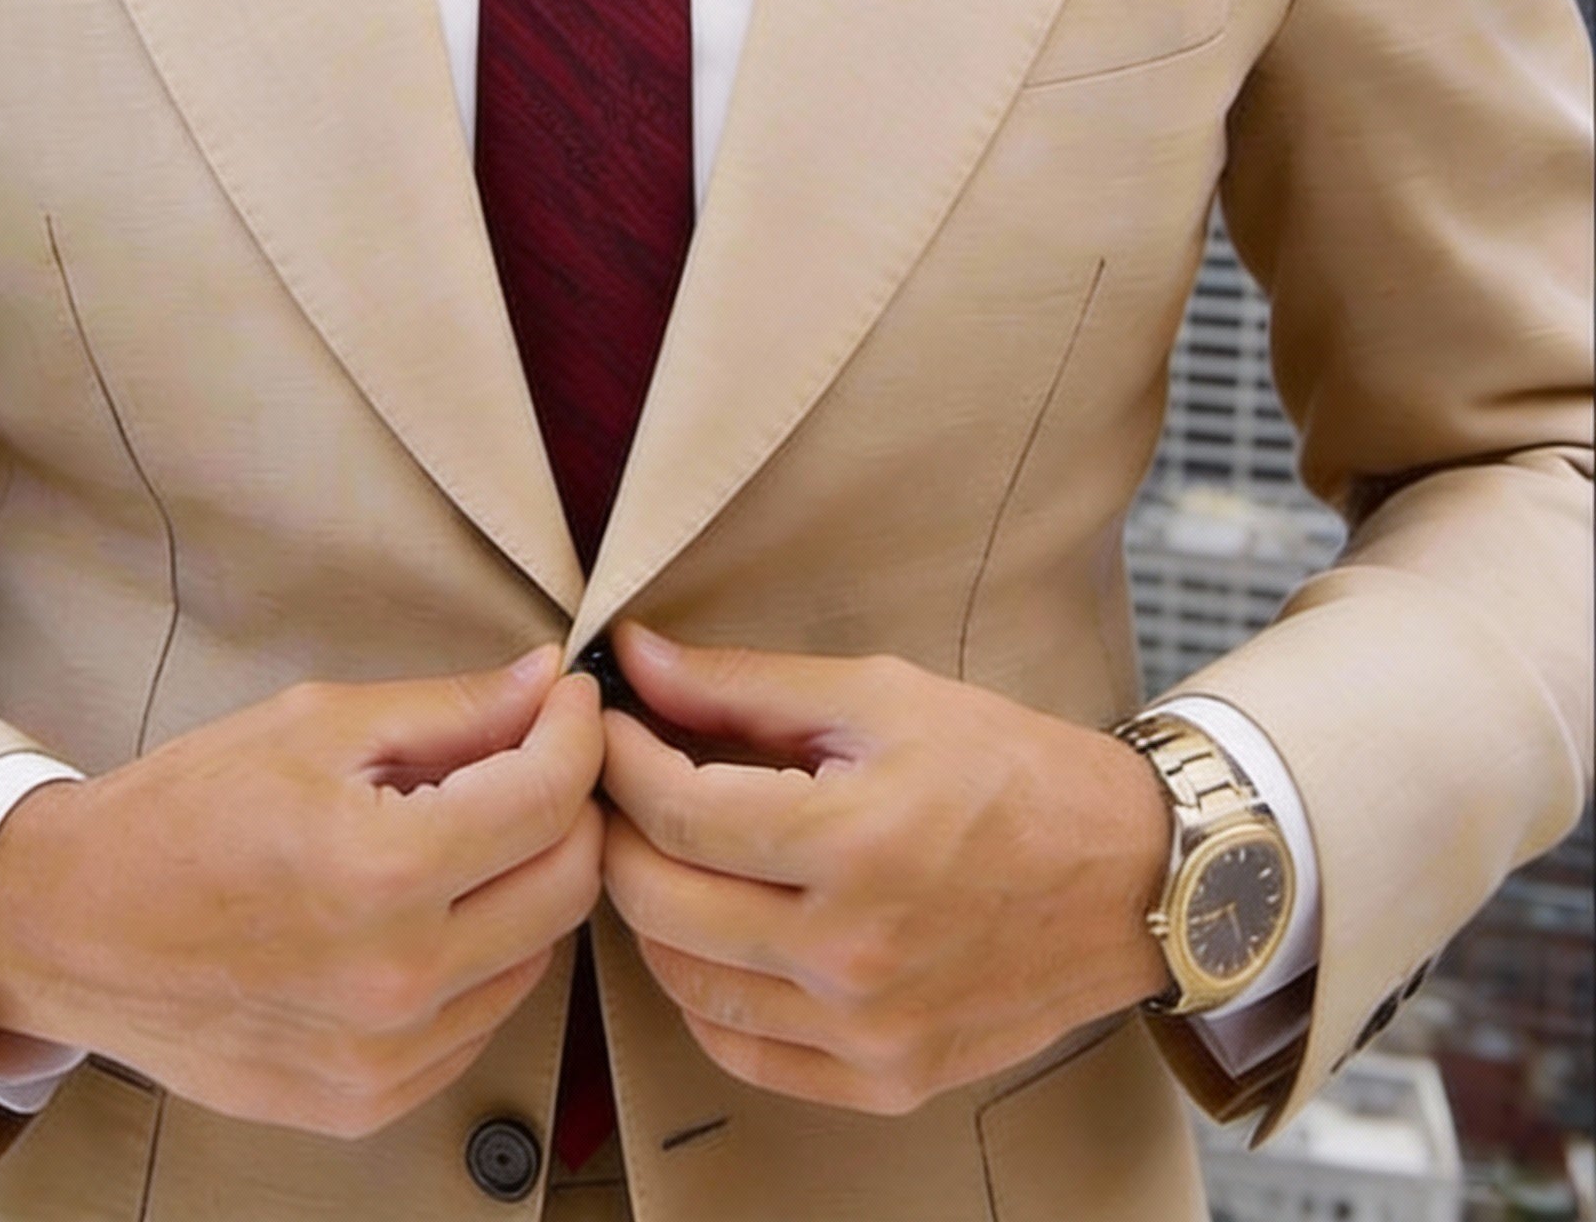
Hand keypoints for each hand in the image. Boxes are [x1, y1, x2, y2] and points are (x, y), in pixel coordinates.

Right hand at [0, 648, 603, 1137]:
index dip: (577, 732)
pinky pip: (482, 1019)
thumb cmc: (183, 813)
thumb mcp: (316, 725)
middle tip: (534, 757)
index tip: (569, 702)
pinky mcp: (368, 1102)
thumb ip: (451, 709)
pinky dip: (483, 955)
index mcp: (383, 870)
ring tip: (468, 831)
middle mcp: (397, 978)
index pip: (550, 796)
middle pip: (569, 882)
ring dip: (529, 881)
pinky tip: (431, 908)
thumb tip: (546, 683)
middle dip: (570, 804)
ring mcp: (385, 1056)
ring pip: (538, 954)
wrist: (72, 927)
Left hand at [599, 624, 1171, 1115]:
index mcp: (855, 842)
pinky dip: (703, 994)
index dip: (620, 758)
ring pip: (685, 983)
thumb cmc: (1010, 771)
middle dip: (618, 830)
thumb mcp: (880, 697)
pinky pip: (742, 1053)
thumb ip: (744, 685)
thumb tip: (636, 659)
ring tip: (665, 850)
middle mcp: (855, 952)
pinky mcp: (885, 1078)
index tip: (608, 725)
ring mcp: (869, 1029)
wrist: (1130, 875)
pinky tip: (712, 934)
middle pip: (660, 902)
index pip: (676, 811)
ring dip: (651, 911)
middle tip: (620, 784)